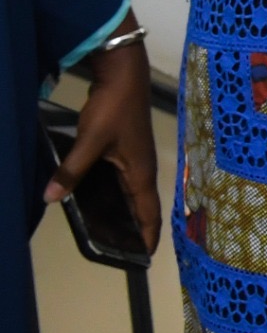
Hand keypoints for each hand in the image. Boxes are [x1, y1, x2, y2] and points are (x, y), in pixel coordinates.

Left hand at [47, 25, 160, 256]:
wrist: (124, 74)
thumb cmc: (114, 109)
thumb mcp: (91, 141)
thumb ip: (72, 171)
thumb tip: (51, 199)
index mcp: (141, 172)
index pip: (150, 212)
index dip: (148, 235)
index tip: (143, 258)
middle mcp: (142, 169)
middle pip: (142, 206)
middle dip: (136, 229)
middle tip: (121, 251)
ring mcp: (135, 159)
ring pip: (131, 193)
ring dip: (125, 212)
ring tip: (109, 231)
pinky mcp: (125, 150)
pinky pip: (122, 181)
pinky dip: (114, 196)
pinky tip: (96, 199)